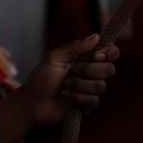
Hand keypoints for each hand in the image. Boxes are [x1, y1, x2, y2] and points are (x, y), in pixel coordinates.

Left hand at [0, 34, 118, 142]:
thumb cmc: (41, 78)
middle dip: (90, 70)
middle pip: (110, 70)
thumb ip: (75, 47)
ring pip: (101, 86)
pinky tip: (65, 95)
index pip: (111, 53)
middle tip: (73, 71)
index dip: (109, 53)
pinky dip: (76, 97)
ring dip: (79, 85)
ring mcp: (91, 91)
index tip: (96, 55)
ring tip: (65, 85)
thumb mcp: (54, 58)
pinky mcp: (88, 106)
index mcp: (86, 59)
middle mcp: (92, 74)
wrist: (32, 101)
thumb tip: (96, 36)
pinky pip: (93, 100)